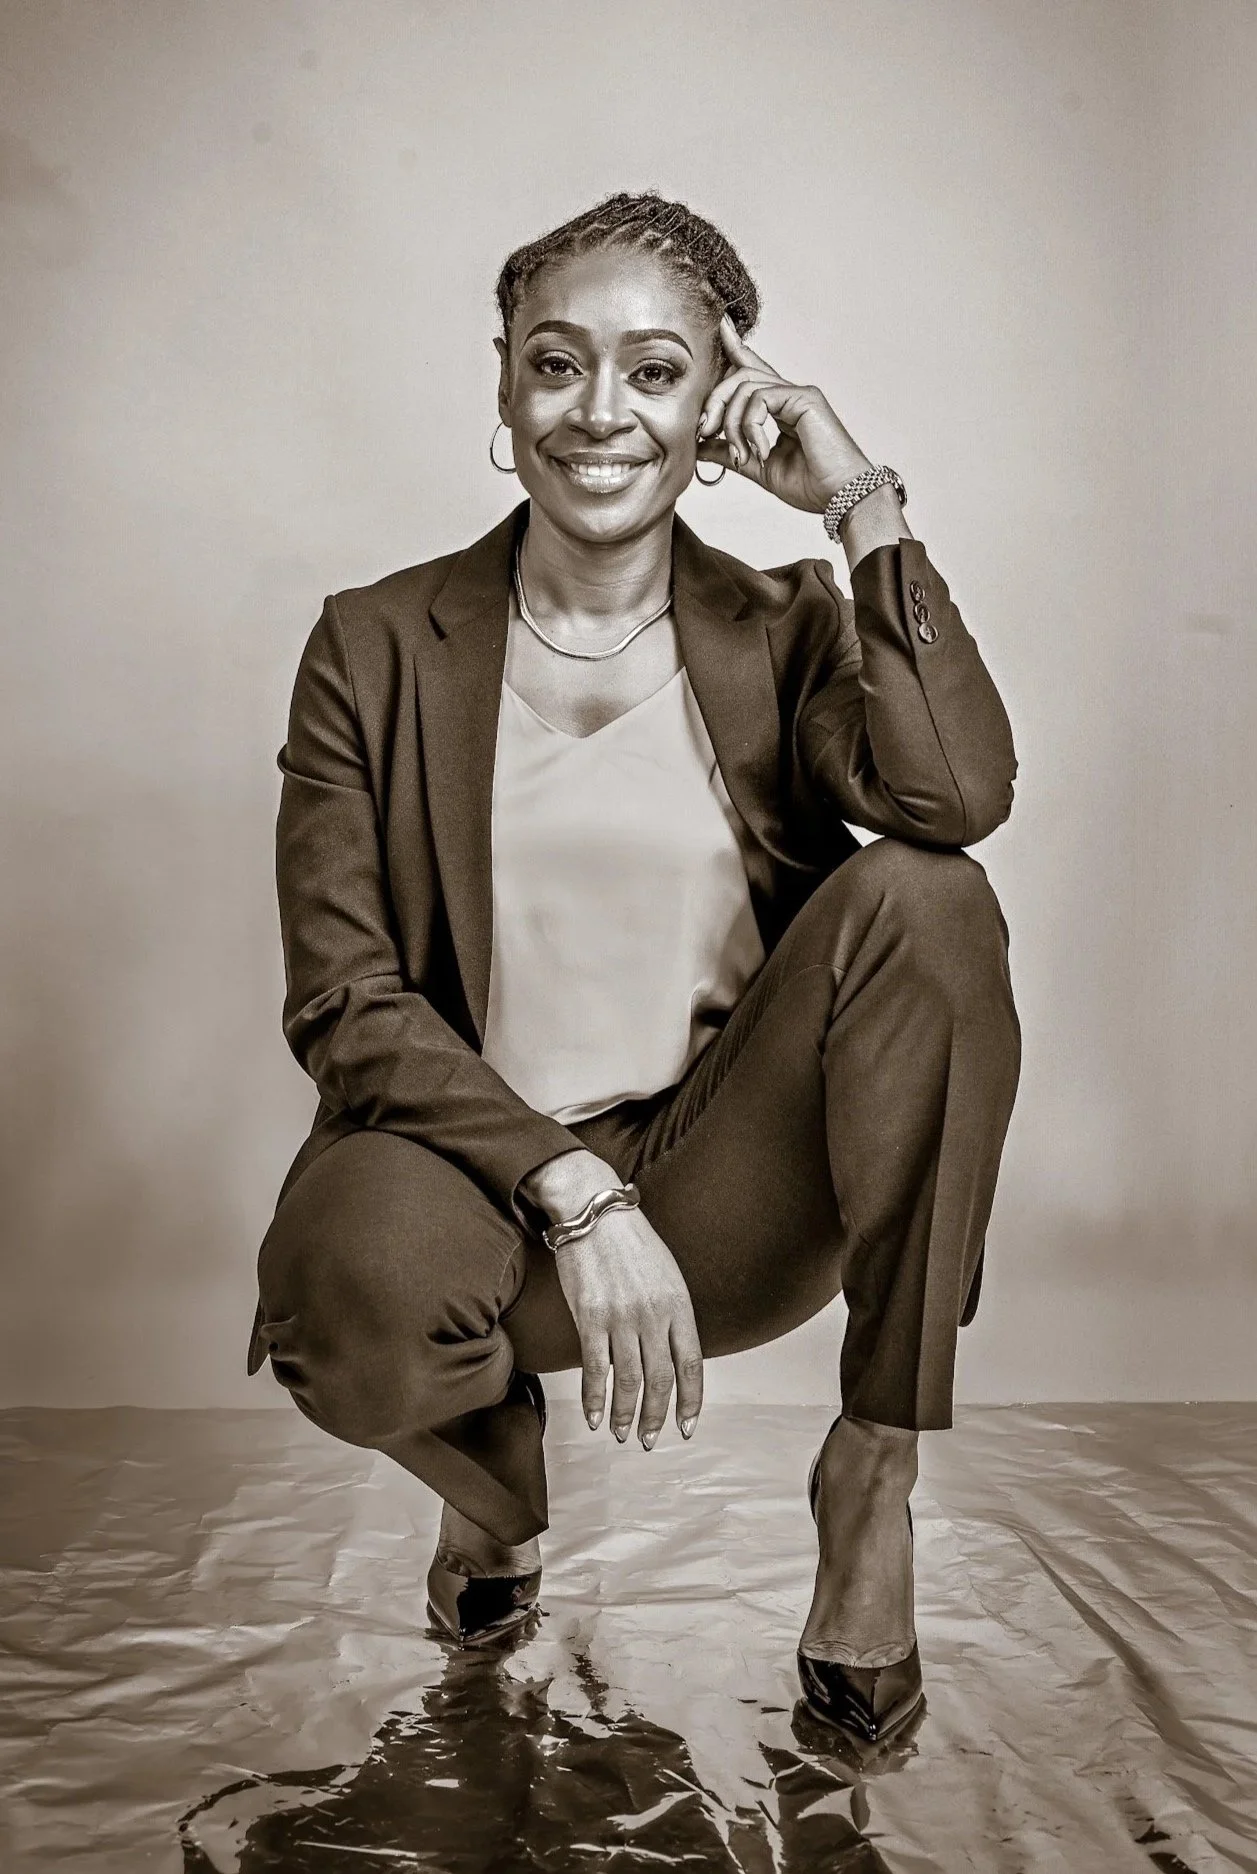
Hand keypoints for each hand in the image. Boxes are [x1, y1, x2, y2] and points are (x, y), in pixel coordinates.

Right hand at [553, 1202, 703, 1447]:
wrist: (594, 1213)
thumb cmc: (632, 1243)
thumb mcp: (667, 1275)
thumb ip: (673, 1314)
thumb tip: (674, 1355)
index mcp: (679, 1304)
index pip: (692, 1365)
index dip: (690, 1401)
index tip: (686, 1426)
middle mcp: (654, 1315)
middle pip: (660, 1380)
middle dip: (656, 1416)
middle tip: (649, 1440)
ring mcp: (622, 1317)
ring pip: (629, 1381)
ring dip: (626, 1414)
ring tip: (622, 1434)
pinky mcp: (590, 1317)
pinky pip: (594, 1368)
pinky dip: (594, 1397)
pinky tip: (594, 1415)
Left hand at [697, 314, 874, 513]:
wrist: (840, 497)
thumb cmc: (813, 486)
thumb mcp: (759, 468)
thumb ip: (731, 453)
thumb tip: (701, 447)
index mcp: (783, 408)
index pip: (754, 371)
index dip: (736, 349)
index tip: (720, 329)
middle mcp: (791, 395)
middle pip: (741, 375)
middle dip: (714, 401)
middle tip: (703, 431)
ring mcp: (799, 394)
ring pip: (745, 386)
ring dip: (731, 422)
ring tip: (740, 454)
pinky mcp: (804, 399)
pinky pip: (760, 399)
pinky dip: (750, 427)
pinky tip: (759, 451)